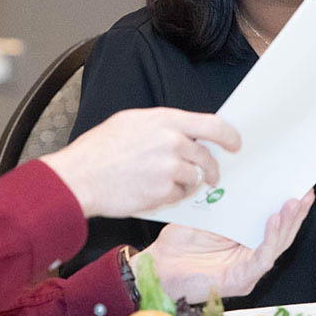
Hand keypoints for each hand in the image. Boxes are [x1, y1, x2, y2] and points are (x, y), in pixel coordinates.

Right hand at [40, 108, 239, 217]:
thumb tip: (184, 132)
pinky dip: (171, 196)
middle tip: (210, 176)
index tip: (235, 144)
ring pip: (194, 178)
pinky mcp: (163, 192)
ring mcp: (169, 168)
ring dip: (187, 183)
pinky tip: (151, 191)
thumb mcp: (130, 122)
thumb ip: (161, 125)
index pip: (212, 125)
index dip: (229, 136)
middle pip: (206, 157)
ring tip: (166, 182)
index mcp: (165, 120)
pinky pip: (180, 196)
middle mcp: (171, 141)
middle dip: (210, 169)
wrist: (80, 176)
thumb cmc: (99, 149)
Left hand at [135, 190, 314, 302]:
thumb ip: (225, 198)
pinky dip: (269, 239)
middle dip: (295, 211)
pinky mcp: (241, 279)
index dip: (288, 204)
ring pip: (276, 244)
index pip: (272, 219)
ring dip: (287, 222)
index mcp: (245, 237)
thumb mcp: (206, 213)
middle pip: (281, 231)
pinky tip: (273, 220)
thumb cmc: (181, 241)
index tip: (300, 182)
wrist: (160, 266)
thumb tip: (240, 167)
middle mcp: (251, 253)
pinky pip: (261, 259)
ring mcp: (249, 268)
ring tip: (293, 202)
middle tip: (305, 190)